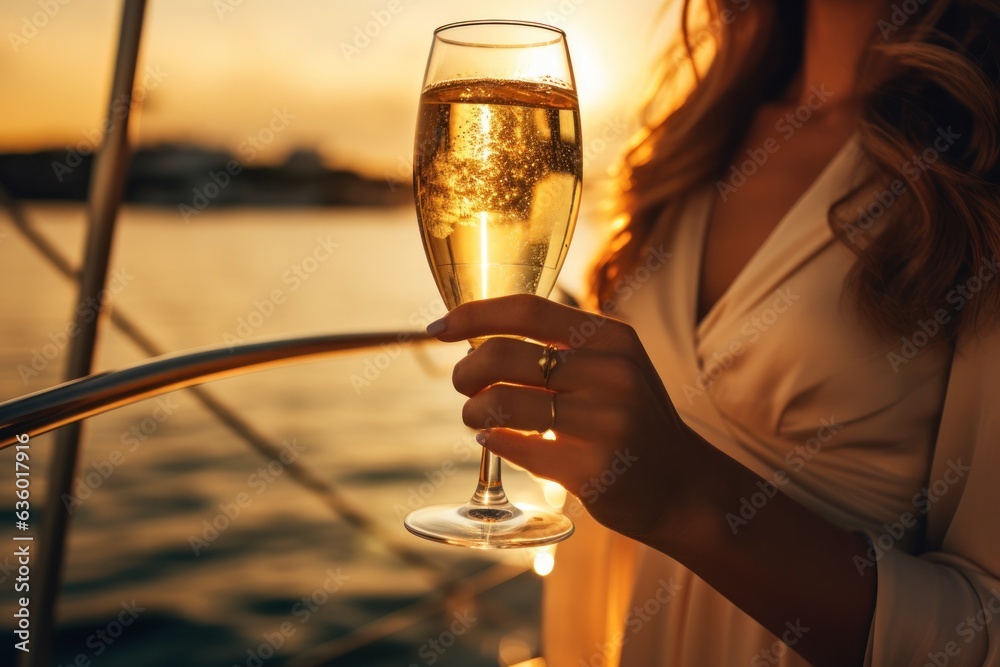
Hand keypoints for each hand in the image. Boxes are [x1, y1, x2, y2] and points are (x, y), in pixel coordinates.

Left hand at [427, 293, 704, 541]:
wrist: (683, 486)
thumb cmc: (631, 419)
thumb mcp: (614, 366)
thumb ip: (561, 347)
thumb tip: (477, 337)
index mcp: (612, 338)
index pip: (527, 310)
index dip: (474, 314)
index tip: (438, 327)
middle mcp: (612, 373)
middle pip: (503, 356)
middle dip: (465, 373)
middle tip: (463, 386)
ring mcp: (606, 421)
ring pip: (503, 403)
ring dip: (473, 410)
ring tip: (476, 416)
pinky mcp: (594, 468)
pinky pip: (517, 447)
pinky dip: (493, 440)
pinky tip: (493, 439)